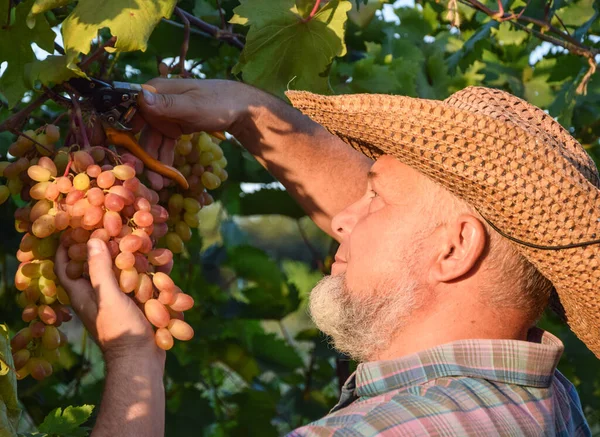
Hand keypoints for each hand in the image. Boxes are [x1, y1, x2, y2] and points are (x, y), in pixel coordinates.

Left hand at [55, 239, 163, 361]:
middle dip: (108, 245)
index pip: (66, 266)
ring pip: (126, 270)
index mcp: (84, 293)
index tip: (72, 228)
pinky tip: (165, 260)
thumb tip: (93, 239)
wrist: (141, 360)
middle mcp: (100, 294)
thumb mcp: (108, 297)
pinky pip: (146, 282)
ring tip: (146, 239)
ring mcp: (121, 299)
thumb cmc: (120, 331)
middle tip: (117, 225)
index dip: (66, 248)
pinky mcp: (140, 305)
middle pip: (98, 264)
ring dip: (136, 256)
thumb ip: (100, 269)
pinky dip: (155, 271)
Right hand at [133, 78, 251, 189]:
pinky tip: (166, 176)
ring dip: (153, 162)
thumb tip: (141, 98)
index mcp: (156, 91)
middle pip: (138, 130)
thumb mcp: (193, 106)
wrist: (242, 109)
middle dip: (140, 154)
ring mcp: (165, 115)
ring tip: (158, 184)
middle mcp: (156, 102)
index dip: (123, 133)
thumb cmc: (219, 103)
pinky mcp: (174, 126)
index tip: (124, 156)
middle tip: (141, 176)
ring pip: (152, 141)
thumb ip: (167, 104)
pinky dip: (164, 160)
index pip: (129, 111)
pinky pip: (164, 144)